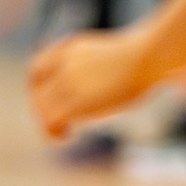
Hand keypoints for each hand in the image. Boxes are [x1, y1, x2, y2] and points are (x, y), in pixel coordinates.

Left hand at [28, 27, 152, 138]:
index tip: (50, 100)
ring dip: (48, 123)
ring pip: (41, 107)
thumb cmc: (145, 58)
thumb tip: (102, 82)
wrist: (149, 57)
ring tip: (65, 133)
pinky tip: (69, 137)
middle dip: (42, 108)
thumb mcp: (112, 55)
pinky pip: (51, 121)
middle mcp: (65, 63)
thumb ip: (97, 67)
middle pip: (36, 90)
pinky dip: (53, 133)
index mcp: (71, 48)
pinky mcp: (76, 102)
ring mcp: (69, 81)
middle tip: (59, 122)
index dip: (37, 87)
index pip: (38, 67)